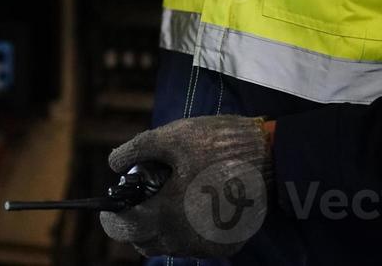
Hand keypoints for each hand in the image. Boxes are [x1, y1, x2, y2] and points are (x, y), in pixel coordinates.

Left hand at [99, 116, 271, 257]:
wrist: (271, 155)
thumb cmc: (218, 143)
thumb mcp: (172, 135)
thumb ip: (136, 150)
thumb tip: (114, 164)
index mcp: (168, 213)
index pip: (123, 229)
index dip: (111, 217)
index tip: (110, 205)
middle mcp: (186, 239)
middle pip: (144, 242)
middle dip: (135, 223)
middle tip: (140, 197)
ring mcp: (207, 247)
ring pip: (168, 246)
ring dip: (159, 228)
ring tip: (167, 197)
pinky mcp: (226, 247)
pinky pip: (193, 245)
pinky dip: (185, 231)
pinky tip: (193, 205)